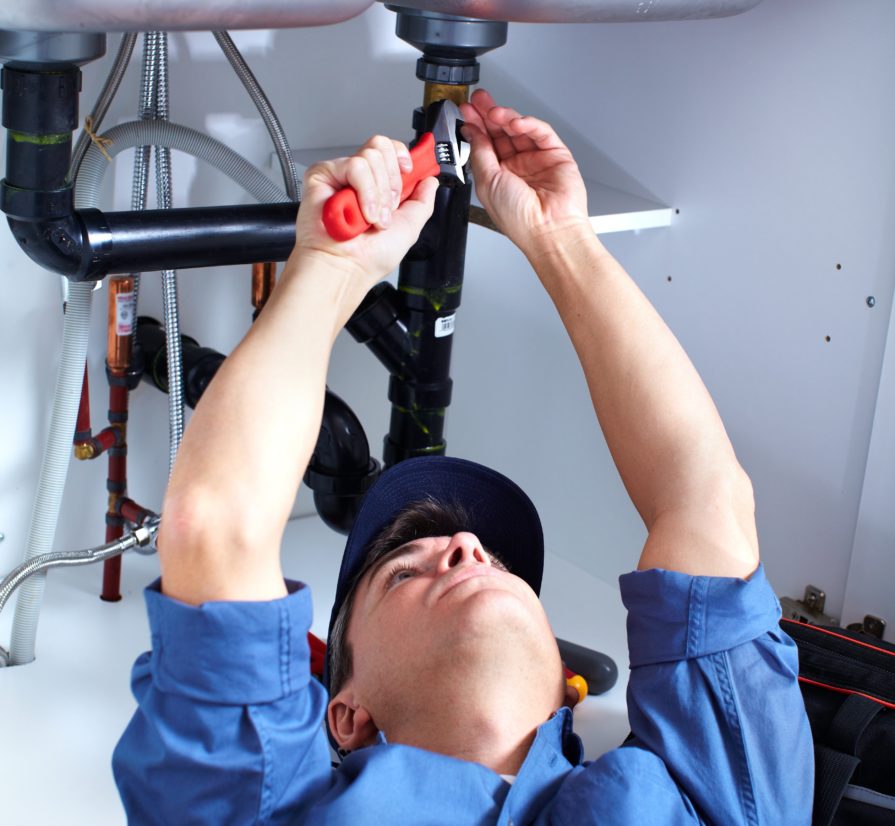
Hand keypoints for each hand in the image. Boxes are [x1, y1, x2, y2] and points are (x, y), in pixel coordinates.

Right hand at [292, 135, 437, 294]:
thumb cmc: (370, 257)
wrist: (348, 268)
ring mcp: (341, 175)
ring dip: (378, 193)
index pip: (391, 151)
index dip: (402, 156)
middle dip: (392, 181)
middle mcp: (360, 179)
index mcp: (378, 186)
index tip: (409, 172)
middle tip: (387, 208)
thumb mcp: (410, 227)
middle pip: (382, 146)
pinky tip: (359, 212)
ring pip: (370, 157)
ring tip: (371, 217)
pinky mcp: (323, 175)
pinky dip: (364, 191)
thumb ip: (423, 201)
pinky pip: (354, 166)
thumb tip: (430, 180)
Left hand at [460, 89, 590, 258]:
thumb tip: (471, 130)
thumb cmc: (519, 219)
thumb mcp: (487, 182)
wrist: (548, 230)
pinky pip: (541, 132)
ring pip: (519, 129)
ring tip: (494, 112)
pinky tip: (515, 122)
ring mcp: (536, 160)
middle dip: (488, 114)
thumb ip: (480, 152)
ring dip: (505, 117)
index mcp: (497, 176)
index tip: (466, 111)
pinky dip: (528, 124)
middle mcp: (516, 167)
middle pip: (500, 132)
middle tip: (478, 100)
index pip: (485, 144)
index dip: (475, 126)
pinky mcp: (556, 154)